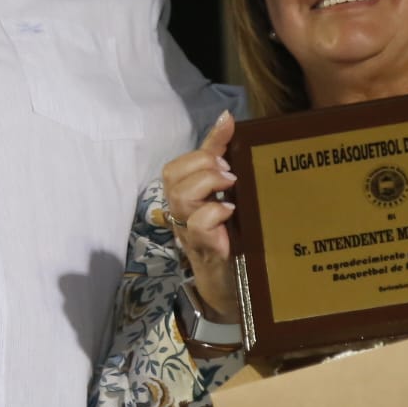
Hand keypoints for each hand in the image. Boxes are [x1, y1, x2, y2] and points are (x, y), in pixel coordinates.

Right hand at [161, 111, 239, 321]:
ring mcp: (190, 233)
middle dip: (202, 165)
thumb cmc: (231, 237)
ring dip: (207, 184)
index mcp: (186, 197)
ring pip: (180, 196)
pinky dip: (214, 213)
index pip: (176, 166)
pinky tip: (231, 213)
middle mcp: (182, 214)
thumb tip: (226, 118)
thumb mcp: (227, 194)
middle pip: (172, 176)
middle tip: (230, 173)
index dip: (201, 150)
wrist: (235, 288)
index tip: (228, 145)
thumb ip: (224, 158)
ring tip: (231, 187)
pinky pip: (197, 225)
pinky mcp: (204, 250)